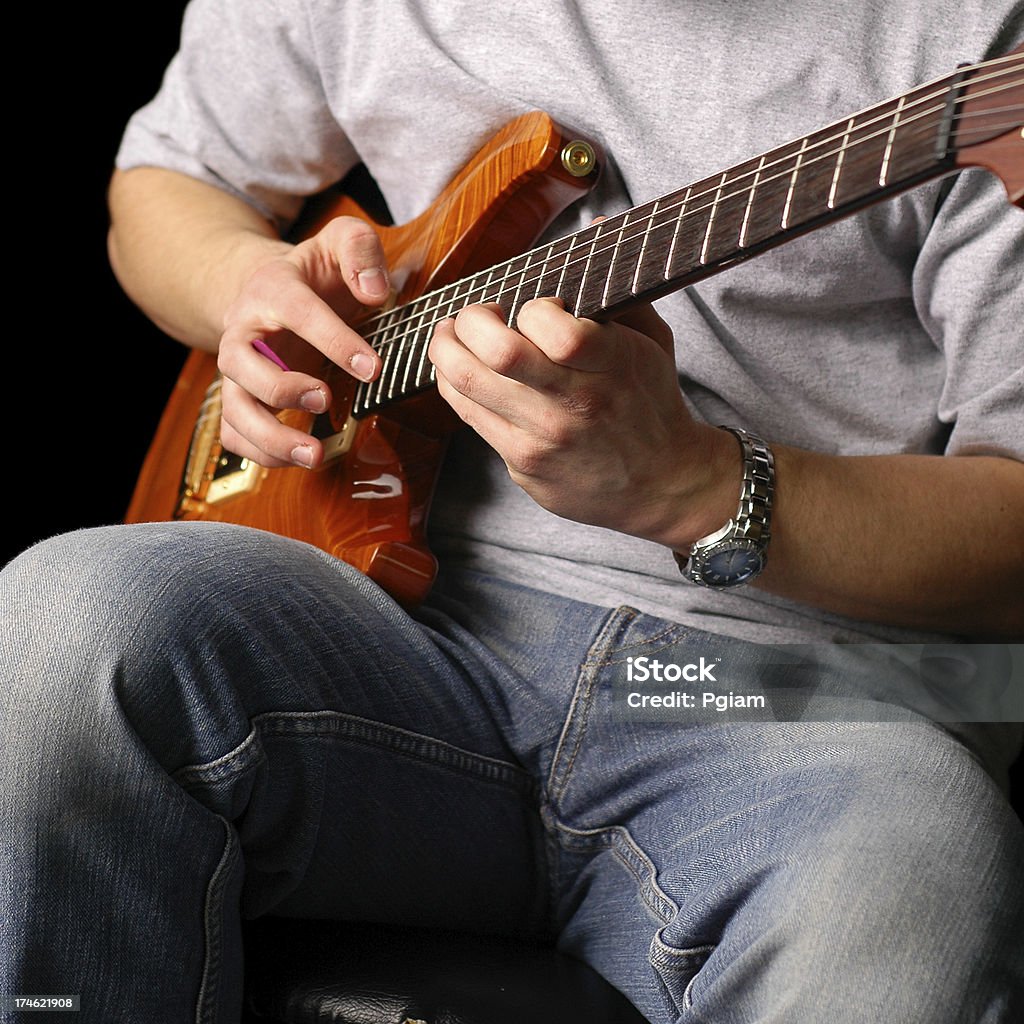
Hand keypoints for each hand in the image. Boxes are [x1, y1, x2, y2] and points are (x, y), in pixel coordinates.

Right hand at [215, 216, 389, 467]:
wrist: (273, 289)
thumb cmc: (316, 273)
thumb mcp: (341, 241)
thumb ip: (360, 249)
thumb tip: (375, 290)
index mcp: (272, 289)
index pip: (297, 313)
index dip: (333, 341)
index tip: (371, 368)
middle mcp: (244, 331)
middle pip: (239, 364)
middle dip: (280, 388)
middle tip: (324, 400)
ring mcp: (239, 370)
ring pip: (234, 408)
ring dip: (269, 436)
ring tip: (312, 454)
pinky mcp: (242, 398)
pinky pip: (235, 433)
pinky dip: (261, 453)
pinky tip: (299, 458)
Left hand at [428, 297, 738, 547]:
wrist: (661, 483)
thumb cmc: (651, 406)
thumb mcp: (652, 342)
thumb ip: (618, 290)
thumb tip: (597, 223)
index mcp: (612, 368)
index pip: (556, 330)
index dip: (534, 308)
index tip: (537, 309)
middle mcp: (575, 406)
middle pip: (499, 354)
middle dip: (473, 320)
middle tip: (476, 315)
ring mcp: (544, 440)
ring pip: (466, 383)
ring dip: (447, 348)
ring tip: (452, 336)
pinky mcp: (522, 465)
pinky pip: (468, 415)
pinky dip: (454, 384)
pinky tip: (462, 372)